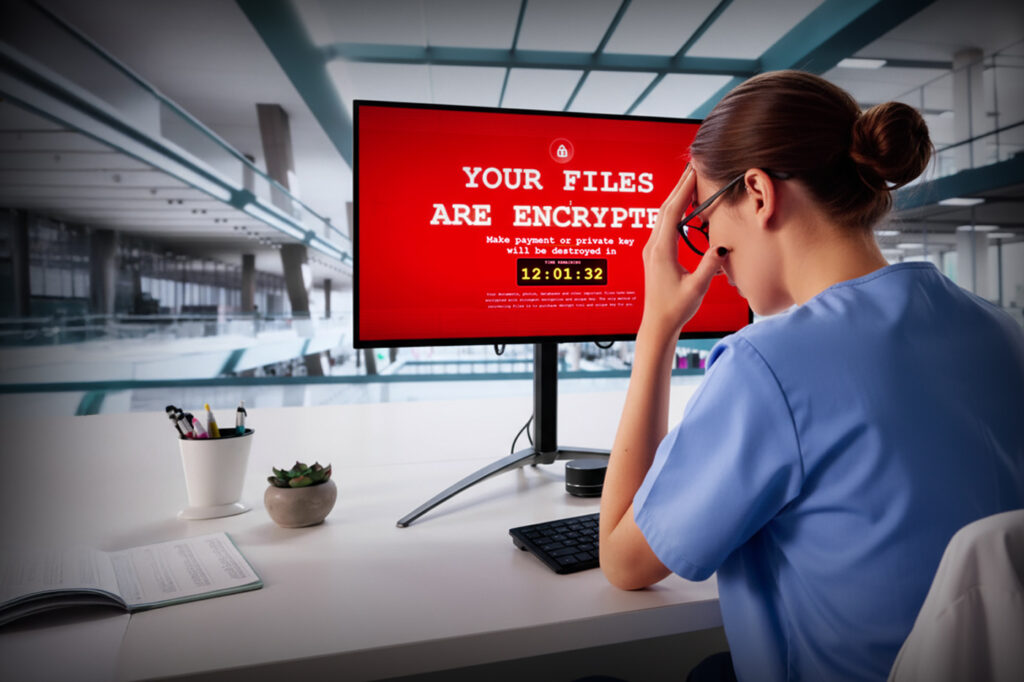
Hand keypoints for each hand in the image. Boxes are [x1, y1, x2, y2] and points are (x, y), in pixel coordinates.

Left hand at [640, 165, 726, 337]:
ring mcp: (652, 250)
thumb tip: (722, 247)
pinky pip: (663, 225)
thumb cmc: (676, 308)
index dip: (683, 191)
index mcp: (662, 251)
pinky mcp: (655, 254)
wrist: (658, 324)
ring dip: (676, 197)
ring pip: (663, 216)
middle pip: (665, 208)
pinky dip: (674, 211)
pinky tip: (683, 207)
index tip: (693, 173)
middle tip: (693, 167)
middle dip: (679, 187)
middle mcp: (653, 246)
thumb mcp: (697, 288)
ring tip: (690, 181)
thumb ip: (709, 266)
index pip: (671, 213)